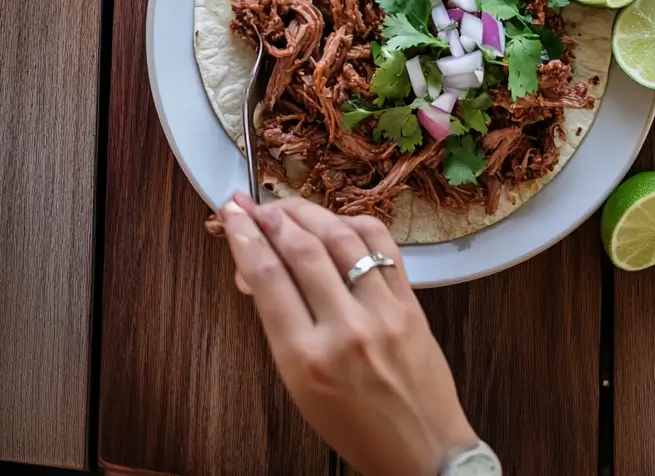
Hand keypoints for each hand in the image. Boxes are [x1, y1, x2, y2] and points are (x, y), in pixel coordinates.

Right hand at [218, 192, 478, 475]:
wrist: (423, 449)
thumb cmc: (356, 426)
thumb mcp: (299, 386)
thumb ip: (280, 325)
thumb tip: (257, 271)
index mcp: (306, 360)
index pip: (267, 277)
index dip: (243, 236)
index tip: (232, 215)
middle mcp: (345, 330)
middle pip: (300, 249)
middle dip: (269, 217)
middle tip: (251, 204)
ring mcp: (383, 313)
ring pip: (341, 237)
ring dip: (307, 212)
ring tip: (285, 206)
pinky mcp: (411, 304)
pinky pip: (381, 245)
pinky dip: (352, 223)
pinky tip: (334, 221)